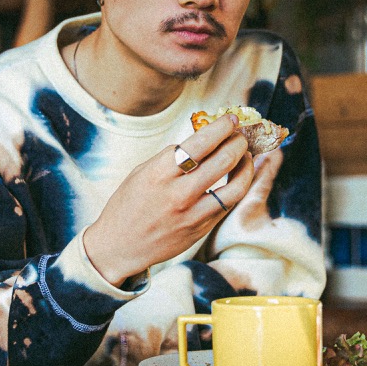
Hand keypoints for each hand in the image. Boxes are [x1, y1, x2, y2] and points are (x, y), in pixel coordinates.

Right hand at [83, 114, 253, 286]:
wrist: (120, 245)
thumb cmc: (128, 204)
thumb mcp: (142, 172)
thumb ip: (170, 157)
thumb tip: (201, 140)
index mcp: (159, 173)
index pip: (200, 143)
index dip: (222, 127)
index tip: (231, 120)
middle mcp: (178, 193)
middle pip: (223, 160)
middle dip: (238, 142)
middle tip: (240, 135)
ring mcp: (192, 214)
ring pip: (235, 186)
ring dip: (245, 166)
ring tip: (245, 156)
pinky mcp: (200, 229)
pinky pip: (228, 205)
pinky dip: (237, 187)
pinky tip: (237, 178)